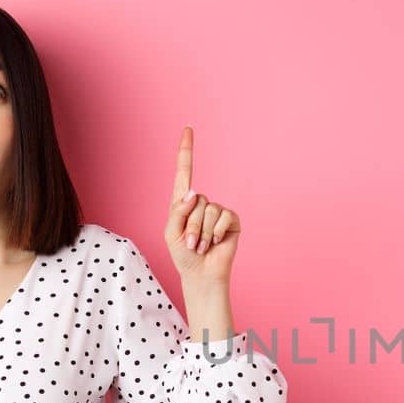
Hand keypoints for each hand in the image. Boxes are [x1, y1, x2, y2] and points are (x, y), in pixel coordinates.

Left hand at [164, 125, 240, 283]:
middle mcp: (201, 203)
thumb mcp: (171, 233)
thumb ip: (178, 211)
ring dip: (203, 232)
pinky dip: (217, 232)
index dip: (186, 150)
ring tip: (202, 246)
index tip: (188, 128)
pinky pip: (224, 216)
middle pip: (196, 199)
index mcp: (183, 203)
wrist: (202, 274)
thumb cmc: (183, 256)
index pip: (184, 172)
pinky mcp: (231, 220)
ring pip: (209, 209)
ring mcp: (218, 211)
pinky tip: (216, 243)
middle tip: (192, 244)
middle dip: (192, 225)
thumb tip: (195, 193)